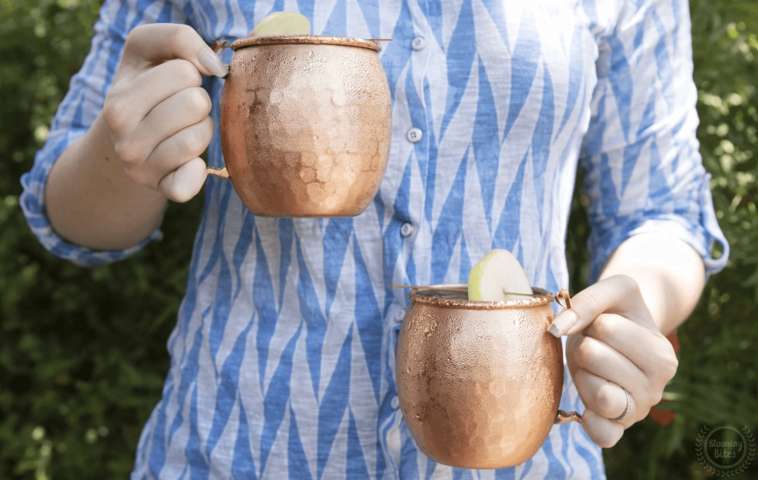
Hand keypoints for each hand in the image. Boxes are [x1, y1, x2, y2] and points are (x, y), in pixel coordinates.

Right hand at [101, 24, 225, 201]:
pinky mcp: (161, 188)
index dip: (189, 73)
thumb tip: (215, 68)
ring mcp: (139, 167)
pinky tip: (189, 162)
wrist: (122, 140)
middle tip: (181, 109)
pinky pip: (188, 185)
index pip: (185, 71)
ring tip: (183, 128)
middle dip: (198, 102)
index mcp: (119, 99)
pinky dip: (197, 172)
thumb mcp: (149, 50)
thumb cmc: (146, 86)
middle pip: (196, 104)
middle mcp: (123, 137)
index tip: (173, 83)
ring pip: (198, 138)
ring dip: (203, 130)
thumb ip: (179, 39)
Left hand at [550, 275, 678, 447]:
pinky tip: (586, 404)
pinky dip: (590, 421)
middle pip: (594, 357)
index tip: (605, 327)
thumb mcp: (613, 290)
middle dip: (584, 346)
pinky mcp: (616, 430)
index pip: (607, 328)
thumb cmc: (615, 313)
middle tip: (594, 348)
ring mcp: (637, 413)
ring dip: (582, 375)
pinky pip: (602, 435)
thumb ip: (587, 300)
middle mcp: (656, 389)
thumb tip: (557, 330)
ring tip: (591, 369)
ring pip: (598, 396)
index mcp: (662, 356)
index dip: (595, 321)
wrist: (619, 336)